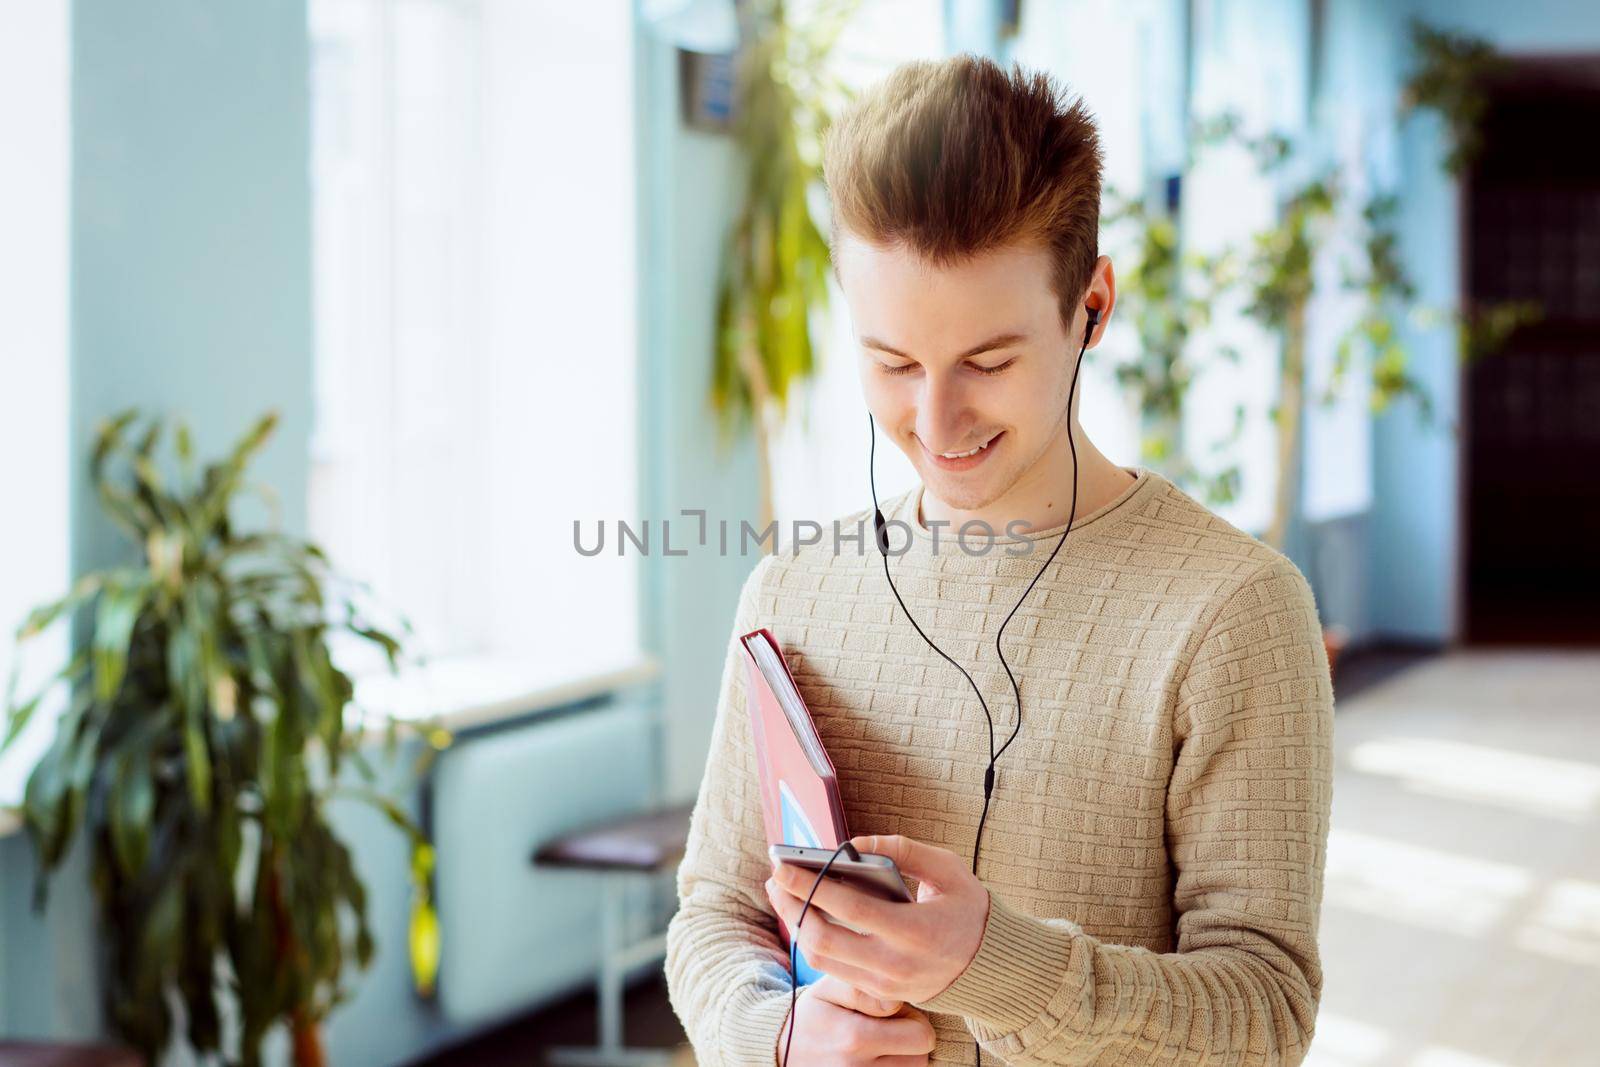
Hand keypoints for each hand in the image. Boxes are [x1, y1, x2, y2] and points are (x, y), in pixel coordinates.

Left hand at [765, 834, 989, 1004]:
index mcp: (916, 932)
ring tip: (783, 893)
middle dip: (791, 906)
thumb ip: (903, 850)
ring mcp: (885, 985)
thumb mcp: (947, 869)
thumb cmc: (968, 909)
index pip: (850, 909)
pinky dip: (814, 941)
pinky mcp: (878, 993)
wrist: (989, 965)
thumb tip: (854, 844)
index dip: (811, 885)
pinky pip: (834, 969)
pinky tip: (806, 916)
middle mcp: (896, 964)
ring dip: (796, 924)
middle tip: (775, 877)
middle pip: (824, 939)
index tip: (783, 864)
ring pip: (822, 959)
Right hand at [775, 973, 934, 1065]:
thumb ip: (861, 988)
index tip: (891, 1012)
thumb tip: (895, 1000)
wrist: (781, 1052)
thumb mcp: (829, 989)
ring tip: (880, 1044)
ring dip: (903, 1057)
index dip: (911, 1018)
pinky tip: (876, 1058)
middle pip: (921, 1059)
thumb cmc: (813, 1016)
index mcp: (854, 1038)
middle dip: (911, 1040)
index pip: (921, 1035)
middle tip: (888, 1028)